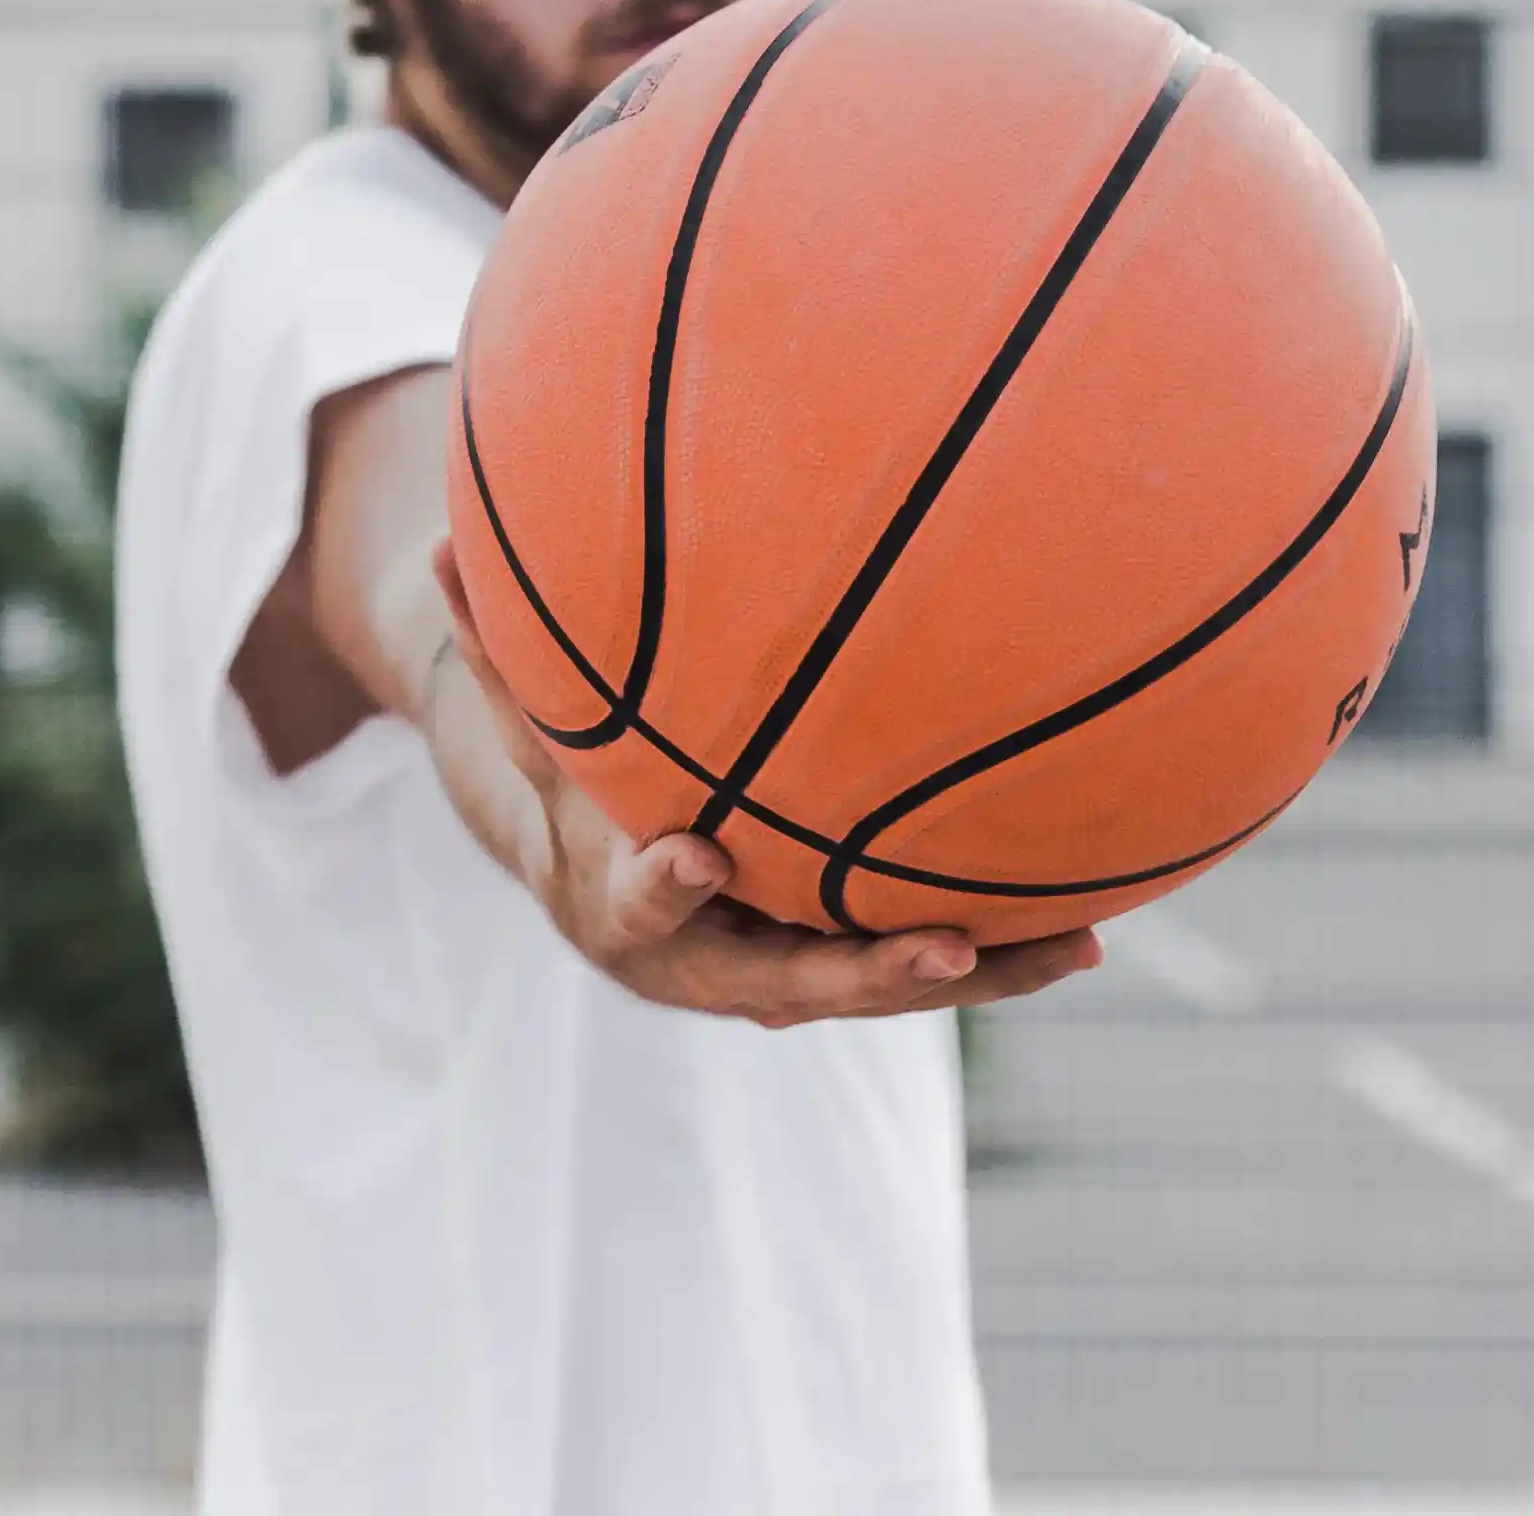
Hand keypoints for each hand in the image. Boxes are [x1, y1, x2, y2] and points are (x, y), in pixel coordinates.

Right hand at [405, 558, 1105, 1027]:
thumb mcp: (532, 735)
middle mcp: (713, 968)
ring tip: (1073, 947)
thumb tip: (440, 543)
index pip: (641, 901)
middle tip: (939, 949)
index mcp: (624, 912)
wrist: (605, 897)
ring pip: (882, 989)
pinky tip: (1092, 924)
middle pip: (795, 985)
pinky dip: (1001, 953)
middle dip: (868, 971)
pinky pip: (922, 968)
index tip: (695, 851)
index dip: (665, 884)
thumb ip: (497, 655)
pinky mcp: (842, 975)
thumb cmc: (574, 791)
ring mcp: (787, 982)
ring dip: (977, 972)